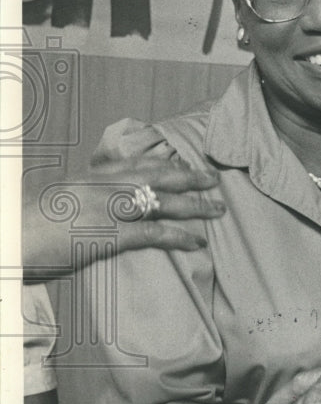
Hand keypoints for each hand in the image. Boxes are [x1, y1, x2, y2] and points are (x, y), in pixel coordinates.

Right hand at [24, 155, 225, 273]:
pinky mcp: (110, 234)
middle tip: (213, 178)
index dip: (163, 164)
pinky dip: (179, 236)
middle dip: (188, 175)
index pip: (133, 164)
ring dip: (195, 204)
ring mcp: (108, 208)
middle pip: (156, 175)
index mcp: (89, 177)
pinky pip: (154, 233)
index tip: (183, 163)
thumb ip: (79, 200)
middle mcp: (103, 186)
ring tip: (218, 208)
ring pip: (162, 200)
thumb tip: (92, 209)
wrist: (9, 235)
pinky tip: (197, 241)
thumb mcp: (54, 202)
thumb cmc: (23, 225)